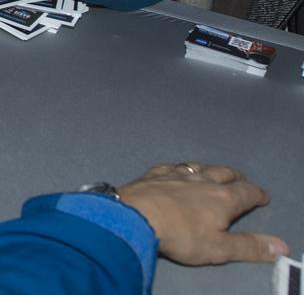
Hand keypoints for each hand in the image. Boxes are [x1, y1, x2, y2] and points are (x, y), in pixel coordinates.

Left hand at [118, 163, 287, 264]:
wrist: (134, 218)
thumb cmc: (181, 235)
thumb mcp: (219, 248)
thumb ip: (249, 247)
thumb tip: (281, 245)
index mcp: (222, 198)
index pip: (246, 192)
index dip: (257, 194)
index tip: (263, 196)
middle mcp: (201, 181)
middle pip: (224, 173)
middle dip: (236, 177)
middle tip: (241, 180)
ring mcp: (174, 174)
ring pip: (198, 166)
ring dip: (209, 169)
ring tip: (213, 172)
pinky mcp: (152, 174)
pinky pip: (169, 166)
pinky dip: (178, 168)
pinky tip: (174, 170)